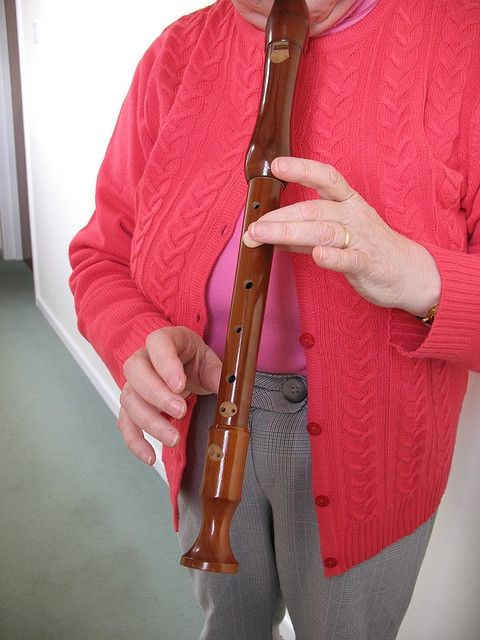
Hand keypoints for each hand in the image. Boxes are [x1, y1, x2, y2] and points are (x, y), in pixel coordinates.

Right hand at [118, 326, 221, 465]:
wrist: (183, 365)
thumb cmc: (193, 360)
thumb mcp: (210, 361)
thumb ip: (218, 375)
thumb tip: (230, 393)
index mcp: (165, 340)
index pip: (158, 344)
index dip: (166, 364)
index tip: (180, 385)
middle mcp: (143, 359)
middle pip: (136, 372)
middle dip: (157, 395)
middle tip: (179, 411)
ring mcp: (134, 382)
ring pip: (130, 400)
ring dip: (150, 421)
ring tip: (173, 438)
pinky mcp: (132, 405)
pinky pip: (126, 423)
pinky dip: (135, 441)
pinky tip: (150, 455)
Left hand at [243, 156, 440, 316]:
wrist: (408, 273)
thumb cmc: (368, 248)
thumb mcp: (337, 234)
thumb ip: (305, 233)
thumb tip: (271, 232)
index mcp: (347, 202)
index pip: (325, 178)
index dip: (302, 169)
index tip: (277, 165)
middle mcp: (353, 215)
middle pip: (313, 210)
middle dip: (279, 217)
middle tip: (252, 228)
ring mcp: (361, 239)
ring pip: (324, 232)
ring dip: (290, 233)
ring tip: (263, 236)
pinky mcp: (368, 264)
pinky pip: (349, 259)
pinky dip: (332, 257)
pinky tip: (317, 256)